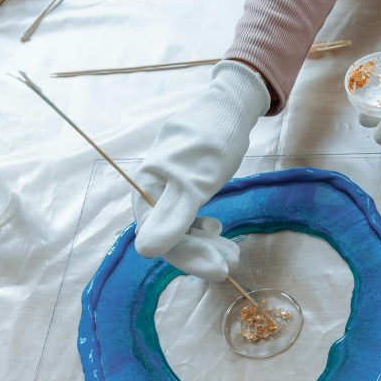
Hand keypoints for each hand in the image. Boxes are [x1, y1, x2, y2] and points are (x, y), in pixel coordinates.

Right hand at [132, 60, 269, 281]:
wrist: (227, 109)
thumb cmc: (210, 140)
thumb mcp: (195, 181)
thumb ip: (172, 216)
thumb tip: (146, 252)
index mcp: (147, 190)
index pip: (160, 237)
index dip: (188, 256)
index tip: (220, 270)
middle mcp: (153, 192)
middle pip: (171, 236)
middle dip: (202, 252)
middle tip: (233, 262)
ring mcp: (169, 190)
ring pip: (182, 229)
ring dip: (207, 244)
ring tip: (234, 252)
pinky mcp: (185, 188)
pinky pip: (189, 217)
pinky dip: (205, 229)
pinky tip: (218, 231)